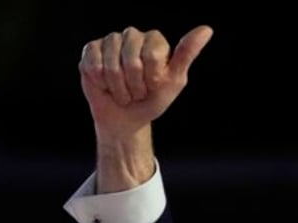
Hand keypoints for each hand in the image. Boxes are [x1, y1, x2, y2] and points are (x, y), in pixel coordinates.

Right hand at [79, 25, 212, 139]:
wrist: (126, 117)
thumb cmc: (153, 100)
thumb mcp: (174, 81)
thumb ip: (187, 54)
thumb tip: (207, 29)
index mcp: (154, 40)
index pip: (152, 56)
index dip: (152, 79)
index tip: (154, 86)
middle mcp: (132, 35)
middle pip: (131, 61)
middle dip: (135, 86)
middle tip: (138, 92)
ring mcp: (110, 41)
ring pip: (111, 66)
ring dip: (119, 89)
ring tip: (123, 91)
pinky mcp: (90, 51)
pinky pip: (93, 67)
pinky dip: (102, 84)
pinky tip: (106, 86)